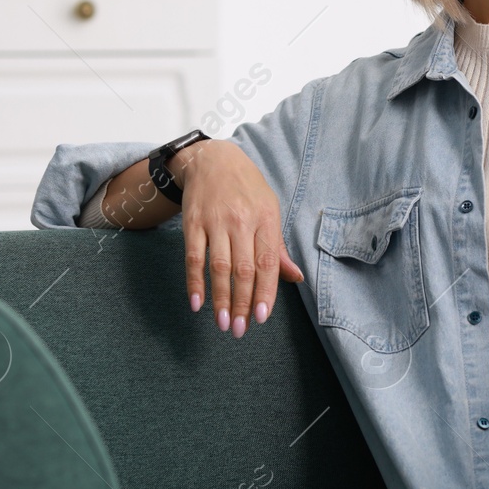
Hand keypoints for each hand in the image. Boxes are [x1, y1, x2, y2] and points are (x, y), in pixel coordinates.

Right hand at [171, 139, 304, 337]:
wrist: (213, 159)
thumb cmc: (247, 190)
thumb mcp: (269, 211)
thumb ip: (278, 248)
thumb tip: (295, 278)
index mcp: (266, 219)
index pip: (267, 263)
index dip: (265, 292)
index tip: (262, 317)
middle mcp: (241, 221)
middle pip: (243, 269)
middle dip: (242, 303)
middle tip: (240, 330)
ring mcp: (215, 222)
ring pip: (218, 267)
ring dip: (220, 299)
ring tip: (223, 324)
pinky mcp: (193, 223)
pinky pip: (193, 257)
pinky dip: (194, 282)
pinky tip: (197, 304)